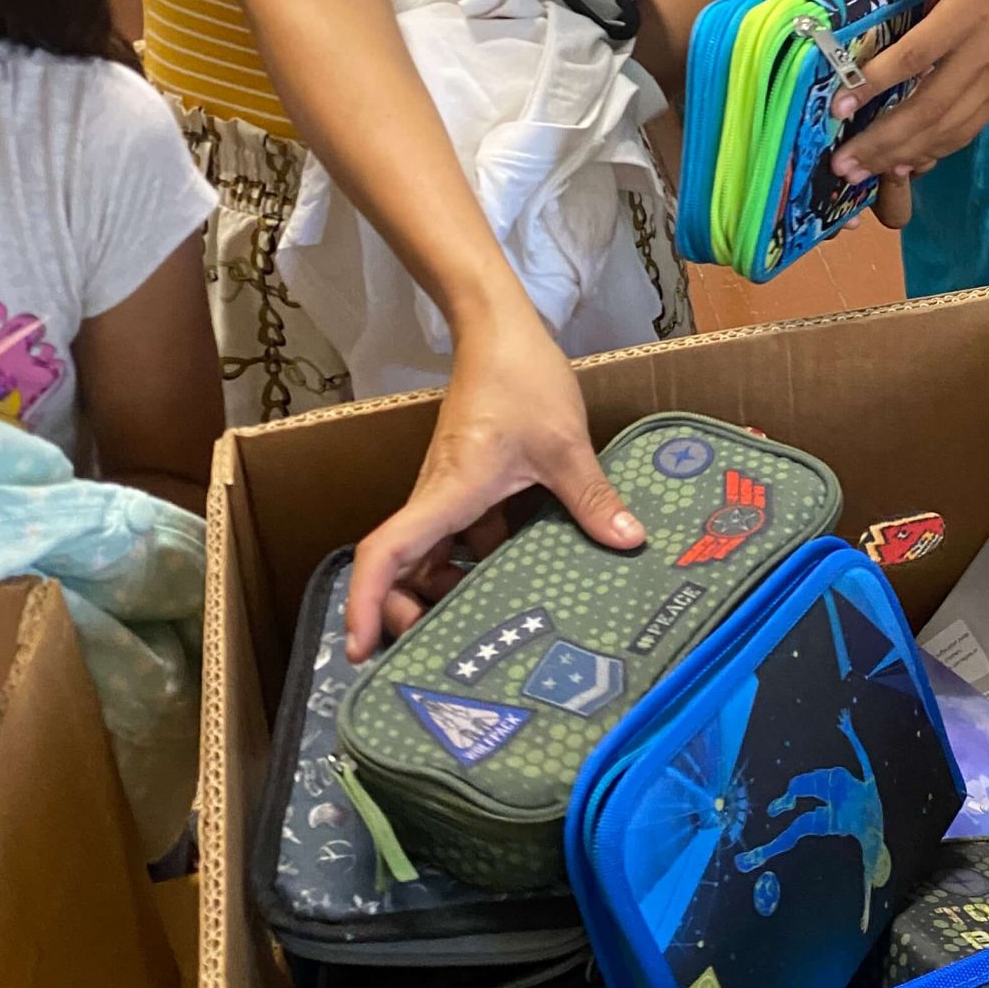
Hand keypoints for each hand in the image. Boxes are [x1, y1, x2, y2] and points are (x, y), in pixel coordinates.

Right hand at [346, 301, 644, 658]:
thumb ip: (593, 498)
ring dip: (451, 592)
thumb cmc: (521, 380)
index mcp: (448, 492)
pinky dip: (482, 563)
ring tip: (494, 633)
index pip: (387, 552)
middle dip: (411, 614)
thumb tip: (629, 542)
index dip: (366, 603)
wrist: (501, 330)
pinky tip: (524, 580)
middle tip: (447, 657)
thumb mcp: (565, 444)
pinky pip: (465, 536)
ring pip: (436, 556)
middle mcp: (437, 498)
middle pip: (404, 568)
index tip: (359, 649)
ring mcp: (450, 493)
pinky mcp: (469, 485)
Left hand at [831, 0, 988, 184]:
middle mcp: (980, 59)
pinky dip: (933, 151)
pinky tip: (906, 163)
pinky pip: (964, 131)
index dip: (876, 82)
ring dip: (900, 155)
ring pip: (944, 130)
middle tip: (840, 165)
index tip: (839, 105)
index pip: (916, 57)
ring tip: (861, 173)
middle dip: (881, 142)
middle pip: (926, 110)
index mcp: (968, 16)